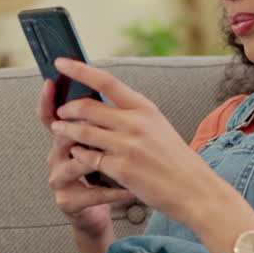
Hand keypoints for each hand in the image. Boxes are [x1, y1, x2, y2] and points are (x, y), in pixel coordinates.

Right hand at [38, 74, 137, 235]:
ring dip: (101, 160)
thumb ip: (101, 120)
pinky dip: (115, 191)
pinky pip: (93, 194)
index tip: (51, 80)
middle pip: (62, 136)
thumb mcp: (103, 142)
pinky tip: (132, 190)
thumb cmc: (107, 169)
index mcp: (63, 139)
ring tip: (123, 158)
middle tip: (108, 124)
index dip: (47, 99)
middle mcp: (56, 157)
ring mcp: (59, 180)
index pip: (49, 115)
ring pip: (76, 164)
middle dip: (83, 128)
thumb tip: (107, 88)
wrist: (105, 207)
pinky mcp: (68, 201)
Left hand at [48, 57, 226, 228]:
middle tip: (60, 111)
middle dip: (67, 108)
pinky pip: (88, 157)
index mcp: (145, 108)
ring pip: (83, 132)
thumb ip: (131, 115)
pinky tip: (75, 153)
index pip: (106, 80)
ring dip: (65, 130)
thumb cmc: (175, 159)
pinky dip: (78, 154)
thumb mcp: (157, 127)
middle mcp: (135, 123)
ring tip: (58, 129)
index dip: (80, 70)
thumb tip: (100, 107)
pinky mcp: (121, 169)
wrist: (195, 190)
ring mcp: (127, 146)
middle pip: (88, 106)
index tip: (60, 62)